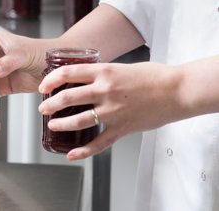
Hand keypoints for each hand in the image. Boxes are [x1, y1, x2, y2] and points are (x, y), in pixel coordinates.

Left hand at [38, 62, 183, 160]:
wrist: (177, 90)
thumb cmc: (153, 76)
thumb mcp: (121, 67)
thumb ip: (102, 74)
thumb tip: (84, 78)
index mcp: (103, 71)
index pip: (67, 73)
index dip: (50, 80)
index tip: (43, 86)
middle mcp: (105, 90)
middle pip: (67, 97)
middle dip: (50, 104)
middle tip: (43, 108)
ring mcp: (113, 110)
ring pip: (78, 119)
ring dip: (61, 124)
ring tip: (52, 125)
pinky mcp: (122, 128)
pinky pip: (99, 142)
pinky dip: (83, 151)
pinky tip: (72, 154)